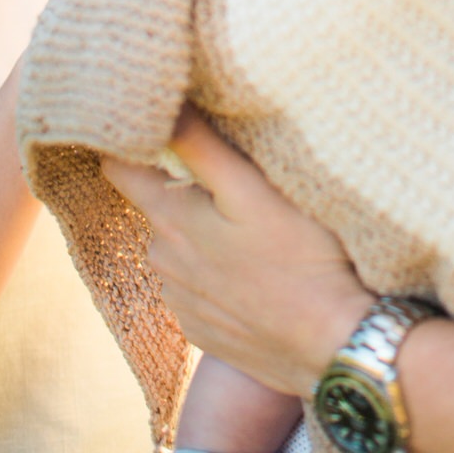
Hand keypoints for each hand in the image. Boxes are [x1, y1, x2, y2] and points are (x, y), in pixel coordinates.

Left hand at [103, 108, 370, 397]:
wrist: (333, 345)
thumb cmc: (301, 257)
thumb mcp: (254, 190)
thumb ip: (201, 148)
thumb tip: (162, 107)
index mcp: (170, 221)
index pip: (120, 169)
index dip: (133, 142)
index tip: (158, 123)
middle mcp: (163, 263)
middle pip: (157, 205)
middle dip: (182, 186)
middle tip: (232, 176)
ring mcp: (182, 302)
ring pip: (179, 245)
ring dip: (203, 230)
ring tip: (251, 225)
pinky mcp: (204, 330)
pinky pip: (198, 284)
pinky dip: (217, 270)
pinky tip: (256, 269)